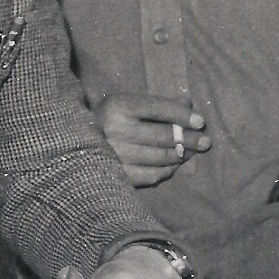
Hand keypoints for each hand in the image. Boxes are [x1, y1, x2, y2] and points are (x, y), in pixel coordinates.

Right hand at [94, 92, 210, 186]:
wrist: (73, 145)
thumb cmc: (110, 120)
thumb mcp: (129, 104)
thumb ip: (159, 104)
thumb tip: (189, 102)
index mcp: (117, 106)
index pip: (157, 108)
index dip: (182, 115)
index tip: (201, 122)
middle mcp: (115, 130)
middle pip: (162, 136)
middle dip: (189, 139)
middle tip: (205, 142)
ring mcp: (115, 156)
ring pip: (160, 157)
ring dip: (181, 155)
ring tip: (192, 152)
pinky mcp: (117, 176)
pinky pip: (151, 175)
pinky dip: (167, 170)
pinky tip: (174, 165)